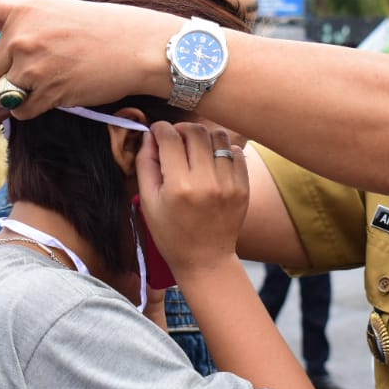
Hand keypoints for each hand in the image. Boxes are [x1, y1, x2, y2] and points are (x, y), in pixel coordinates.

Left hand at [0, 0, 176, 118]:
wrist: (140, 47)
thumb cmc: (105, 28)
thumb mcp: (59, 12)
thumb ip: (26, 22)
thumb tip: (0, 39)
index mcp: (24, 9)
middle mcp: (22, 36)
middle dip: (1, 78)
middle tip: (31, 74)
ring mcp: (34, 66)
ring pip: (2, 94)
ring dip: (17, 97)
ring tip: (48, 84)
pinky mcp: (49, 93)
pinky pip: (23, 112)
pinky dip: (34, 110)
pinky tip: (58, 94)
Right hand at [134, 121, 247, 276]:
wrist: (205, 259)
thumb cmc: (170, 233)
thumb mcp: (148, 202)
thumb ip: (146, 164)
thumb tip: (150, 134)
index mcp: (178, 187)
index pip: (169, 137)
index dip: (160, 129)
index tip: (157, 132)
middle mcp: (206, 182)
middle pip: (195, 131)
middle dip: (181, 129)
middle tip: (175, 139)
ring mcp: (228, 184)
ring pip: (218, 136)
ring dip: (203, 137)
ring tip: (195, 149)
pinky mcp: (243, 187)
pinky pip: (236, 152)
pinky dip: (222, 150)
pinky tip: (212, 161)